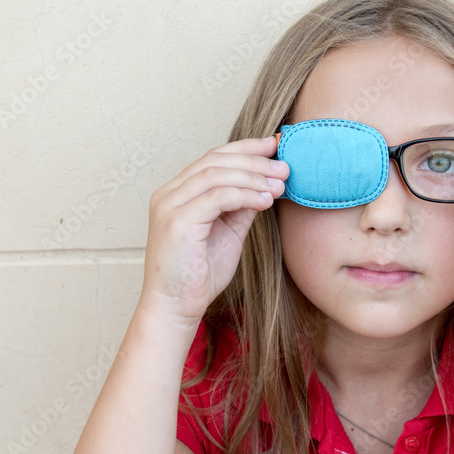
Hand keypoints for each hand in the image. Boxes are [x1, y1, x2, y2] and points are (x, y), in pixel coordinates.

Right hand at [136, 135, 288, 327]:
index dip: (245, 148)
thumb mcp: (228, 233)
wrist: (175, 308)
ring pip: (216, 174)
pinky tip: (265, 200)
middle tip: (284, 166)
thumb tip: (266, 185)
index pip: (212, 158)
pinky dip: (245, 194)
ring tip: (280, 184)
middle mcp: (169, 194)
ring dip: (254, 176)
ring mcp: (170, 206)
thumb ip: (241, 207)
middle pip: (215, 160)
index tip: (274, 145)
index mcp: (177, 193)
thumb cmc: (198, 275)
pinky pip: (217, 197)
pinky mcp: (177, 222)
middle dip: (254, 159)